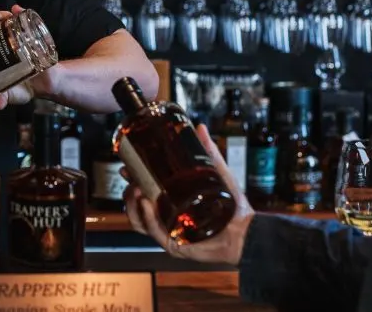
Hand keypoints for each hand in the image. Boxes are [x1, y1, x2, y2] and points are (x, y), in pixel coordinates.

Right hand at [122, 124, 254, 265]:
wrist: (246, 231)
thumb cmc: (232, 207)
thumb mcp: (217, 174)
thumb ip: (208, 151)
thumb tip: (200, 127)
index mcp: (172, 203)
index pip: (143, 192)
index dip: (132, 179)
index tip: (126, 166)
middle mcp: (167, 218)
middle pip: (136, 207)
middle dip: (128, 192)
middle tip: (130, 177)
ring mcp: (169, 232)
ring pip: (138, 221)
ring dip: (133, 204)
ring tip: (136, 190)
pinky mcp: (174, 244)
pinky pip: (154, 231)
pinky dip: (147, 217)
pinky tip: (146, 203)